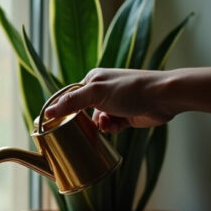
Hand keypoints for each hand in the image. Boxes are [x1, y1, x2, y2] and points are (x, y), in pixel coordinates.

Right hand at [44, 68, 175, 132]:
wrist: (163, 98)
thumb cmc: (131, 90)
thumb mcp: (96, 94)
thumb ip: (72, 102)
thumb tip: (48, 112)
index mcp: (93, 80)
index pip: (70, 96)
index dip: (64, 110)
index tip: (55, 124)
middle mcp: (102, 90)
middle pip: (83, 111)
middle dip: (83, 121)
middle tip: (81, 130)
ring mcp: (114, 103)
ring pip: (96, 121)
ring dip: (99, 126)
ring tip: (107, 123)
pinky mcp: (125, 115)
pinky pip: (110, 126)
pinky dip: (111, 128)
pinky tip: (117, 126)